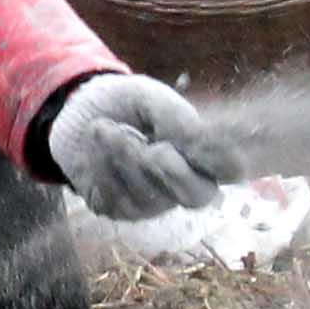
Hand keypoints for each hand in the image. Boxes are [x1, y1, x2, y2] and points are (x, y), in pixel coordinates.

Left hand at [48, 73, 241, 221]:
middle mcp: (183, 185)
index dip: (224, 159)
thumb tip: (199, 140)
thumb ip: (176, 118)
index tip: (199, 139)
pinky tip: (94, 148)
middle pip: (198, 196)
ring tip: (103, 127)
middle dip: (169, 169)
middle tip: (146, 143)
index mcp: (202, 154)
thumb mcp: (150, 99)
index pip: (231, 168)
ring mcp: (152, 203)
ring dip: (123, 157)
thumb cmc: (125, 104)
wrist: (77, 111)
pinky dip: (100, 169)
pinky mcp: (118, 210)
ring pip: (150, 197)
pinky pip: (115, 200)